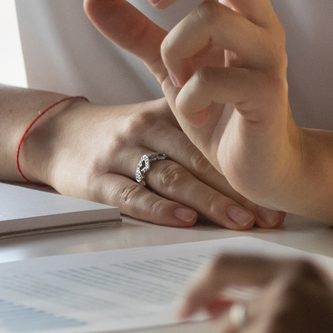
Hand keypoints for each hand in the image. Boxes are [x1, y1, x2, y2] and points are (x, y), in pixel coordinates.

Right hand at [18, 96, 282, 229]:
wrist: (56, 134)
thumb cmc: (121, 131)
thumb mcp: (158, 114)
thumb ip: (201, 127)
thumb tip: (258, 153)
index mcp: (168, 112)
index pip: (213, 137)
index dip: (246, 165)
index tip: (276, 192)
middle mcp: (146, 129)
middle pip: (198, 159)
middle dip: (237, 187)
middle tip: (269, 213)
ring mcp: (121, 154)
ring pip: (171, 178)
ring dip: (209, 201)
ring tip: (240, 220)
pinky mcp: (97, 180)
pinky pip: (131, 195)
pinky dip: (159, 209)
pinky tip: (185, 220)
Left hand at [83, 0, 305, 205]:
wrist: (257, 168)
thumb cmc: (220, 110)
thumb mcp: (170, 65)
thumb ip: (136, 32)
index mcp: (243, 9)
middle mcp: (262, 24)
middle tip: (155, 2)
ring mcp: (268, 57)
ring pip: (213, 18)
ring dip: (176, 49)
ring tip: (178, 82)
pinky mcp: (267, 94)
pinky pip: (213, 79)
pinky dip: (189, 98)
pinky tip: (195, 116)